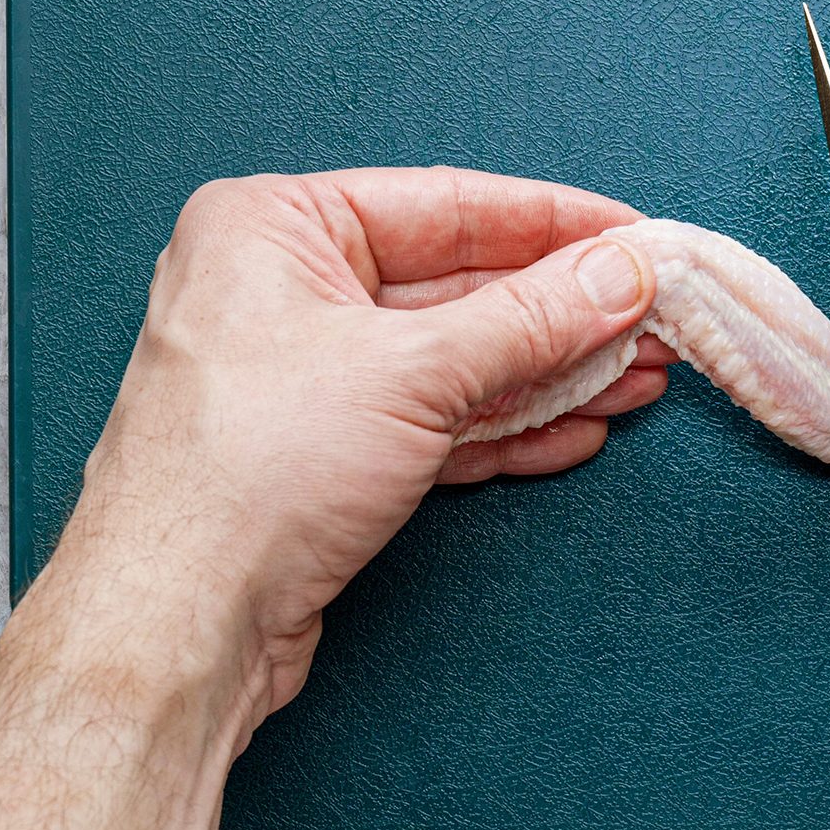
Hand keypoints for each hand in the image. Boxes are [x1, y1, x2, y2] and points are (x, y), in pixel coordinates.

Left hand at [64, 167, 668, 716]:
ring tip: (639, 376)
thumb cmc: (245, 475)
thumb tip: (618, 276)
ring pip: (457, 359)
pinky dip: (509, 427)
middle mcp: (286, 290)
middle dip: (564, 311)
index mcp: (275, 228)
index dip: (554, 221)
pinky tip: (577, 429)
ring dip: (552, 373)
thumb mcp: (413, 372)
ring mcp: (308, 376)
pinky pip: (438, 420)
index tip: (633, 233)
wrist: (176, 626)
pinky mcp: (329, 452)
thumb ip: (530, 318)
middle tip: (653, 315)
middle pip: (459, 284)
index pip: (447, 203)